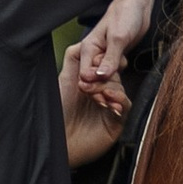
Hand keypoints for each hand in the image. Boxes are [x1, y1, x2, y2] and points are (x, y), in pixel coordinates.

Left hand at [58, 48, 126, 167]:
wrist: (58, 142)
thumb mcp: (64, 80)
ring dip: (109, 87)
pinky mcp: (116, 122)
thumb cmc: (56, 113)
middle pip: (113, 74)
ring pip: (120, 88)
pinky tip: (110, 101)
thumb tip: (84, 41)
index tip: (95, 61)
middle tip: (87, 85)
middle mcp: (101, 94)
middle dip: (102, 76)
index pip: (104, 65)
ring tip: (97, 95)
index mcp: (89, 83)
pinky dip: (120, 99)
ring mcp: (109, 107)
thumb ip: (74, 59)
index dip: (101, 61)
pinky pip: (126, 105)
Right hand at [70, 0, 155, 114]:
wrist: (137, 5)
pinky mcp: (114, 59)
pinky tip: (121, 95)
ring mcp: (103, 57)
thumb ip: (110, 58)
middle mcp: (94, 54)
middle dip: (101, 93)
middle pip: (92, 81)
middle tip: (114, 105)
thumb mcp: (118, 37)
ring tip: (118, 104)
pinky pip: (112, 76)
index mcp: (89, 48)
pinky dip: (116, 85)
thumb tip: (100, 76)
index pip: (85, 74)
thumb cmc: (125, 14)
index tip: (105, 96)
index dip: (94, 87)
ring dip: (109, 91)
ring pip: (102, 81)